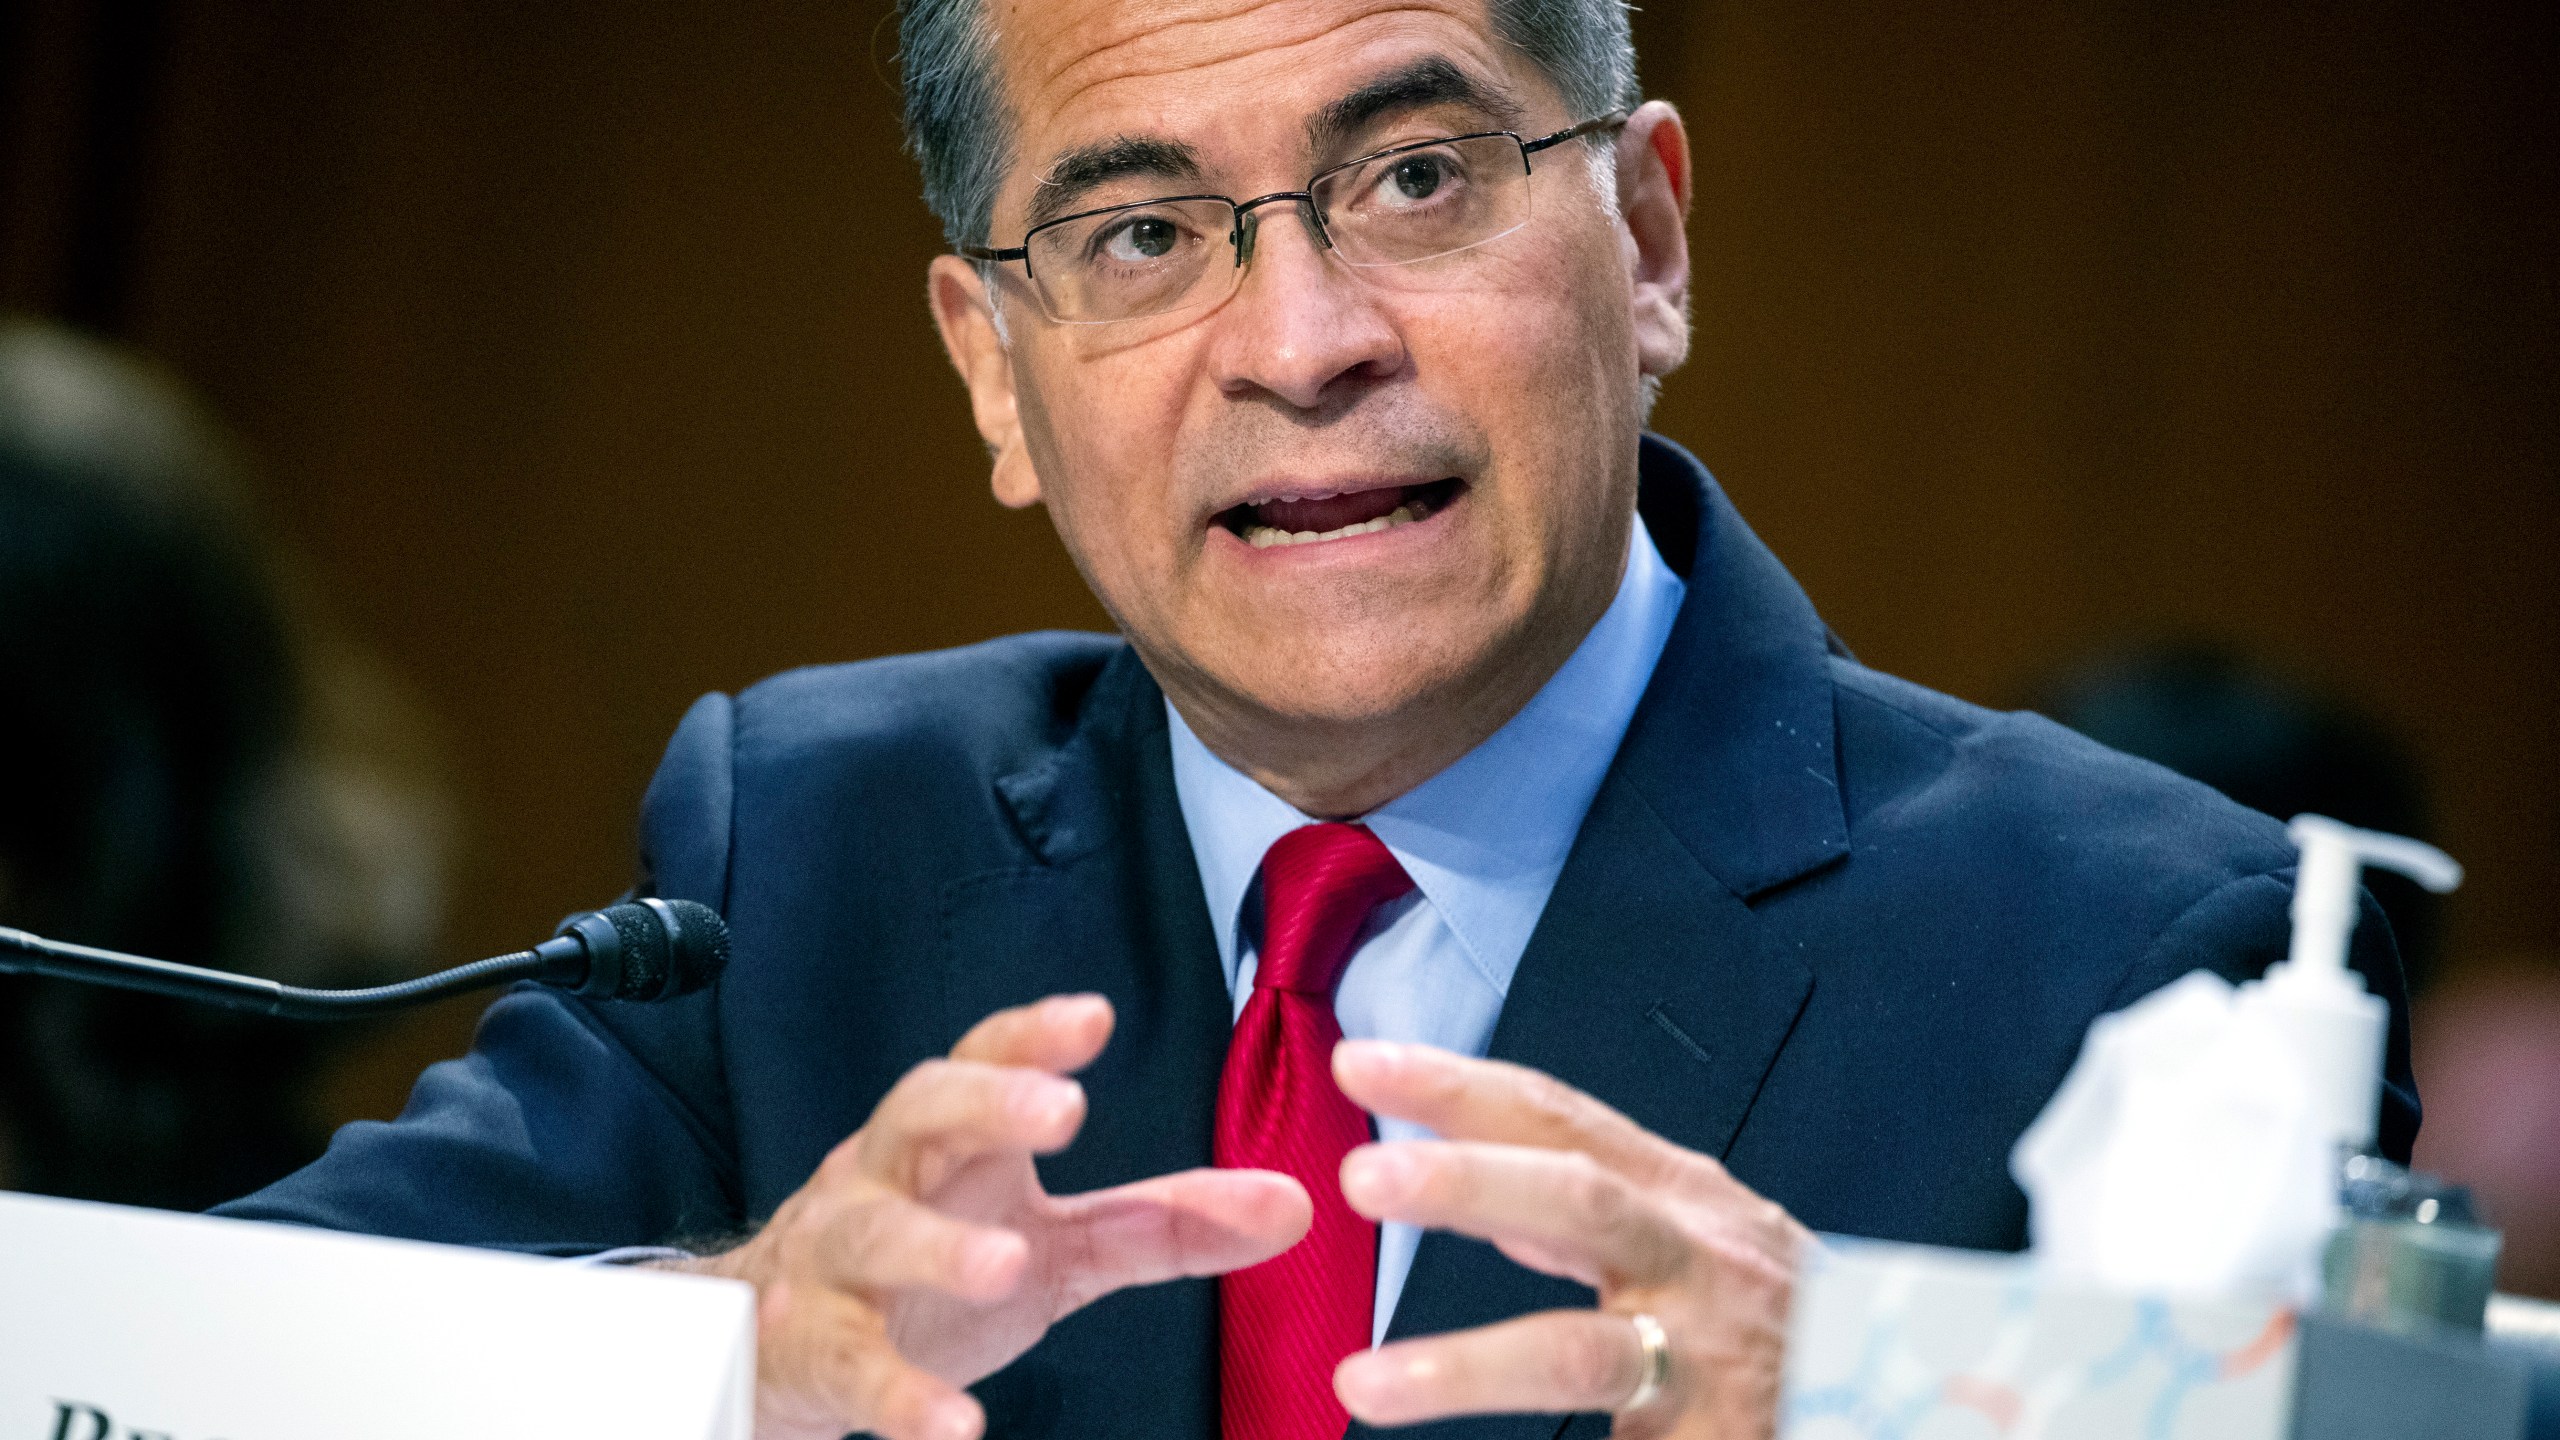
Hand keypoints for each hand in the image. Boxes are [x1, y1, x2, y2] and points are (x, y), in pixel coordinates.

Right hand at [677, 995, 1309, 1439]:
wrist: (784, 1342)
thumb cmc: (933, 1265)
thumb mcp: (1057, 1244)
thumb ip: (1164, 1223)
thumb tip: (1293, 1205)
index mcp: (953, 1140)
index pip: (985, 1062)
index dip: (1032, 1038)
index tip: (1094, 1017)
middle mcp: (889, 1177)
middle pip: (922, 1112)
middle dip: (987, 1102)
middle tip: (1060, 1111)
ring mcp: (842, 1260)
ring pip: (877, 1234)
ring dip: (939, 1247)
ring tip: (1005, 1263)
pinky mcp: (818, 1349)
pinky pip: (855, 1366)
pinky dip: (901, 1398)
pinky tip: (954, 1428)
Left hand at [1329, 1041, 1811, 1437]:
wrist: (1900, 1401)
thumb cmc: (1771, 1317)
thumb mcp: (1688, 1236)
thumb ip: (1583, 1212)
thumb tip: (1468, 1185)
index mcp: (1676, 1198)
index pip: (1557, 1120)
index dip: (1458, 1085)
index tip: (1359, 1060)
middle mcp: (1698, 1263)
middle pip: (1579, 1202)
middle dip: (1469, 1183)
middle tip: (1362, 1176)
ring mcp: (1709, 1362)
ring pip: (1579, 1354)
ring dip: (1468, 1366)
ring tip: (1366, 1384)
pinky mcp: (1716, 1439)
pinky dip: (1540, 1435)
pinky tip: (1433, 1435)